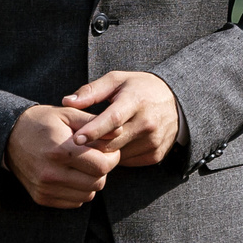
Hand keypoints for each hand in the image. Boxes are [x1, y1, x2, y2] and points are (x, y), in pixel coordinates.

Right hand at [4, 105, 120, 208]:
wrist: (8, 137)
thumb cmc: (42, 122)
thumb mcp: (68, 114)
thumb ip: (94, 123)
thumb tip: (120, 132)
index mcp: (60, 151)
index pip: (101, 166)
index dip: (112, 158)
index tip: (109, 150)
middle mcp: (51, 174)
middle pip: (97, 182)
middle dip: (103, 169)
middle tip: (98, 157)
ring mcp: (45, 189)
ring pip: (88, 195)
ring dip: (92, 181)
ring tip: (84, 165)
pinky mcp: (42, 198)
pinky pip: (75, 202)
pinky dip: (79, 190)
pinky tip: (72, 174)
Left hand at [61, 71, 181, 167]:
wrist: (175, 101)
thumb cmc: (139, 88)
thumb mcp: (117, 80)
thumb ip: (91, 91)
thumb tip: (67, 102)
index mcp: (136, 101)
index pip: (113, 119)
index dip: (93, 130)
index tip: (75, 139)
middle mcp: (148, 122)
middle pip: (112, 142)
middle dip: (93, 144)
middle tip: (79, 141)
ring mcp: (154, 141)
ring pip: (118, 155)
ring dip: (105, 151)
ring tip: (98, 140)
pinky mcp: (156, 155)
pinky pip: (128, 162)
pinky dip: (118, 156)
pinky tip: (116, 144)